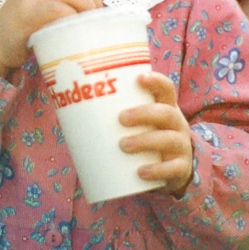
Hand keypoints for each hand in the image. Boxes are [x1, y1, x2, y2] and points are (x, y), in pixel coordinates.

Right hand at [0, 0, 104, 77]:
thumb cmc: (24, 28)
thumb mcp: (42, 5)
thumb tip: (96, 1)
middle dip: (93, 1)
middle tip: (95, 18)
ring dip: (87, 10)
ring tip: (87, 24)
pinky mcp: (27, 16)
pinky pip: (59, 11)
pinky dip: (72, 19)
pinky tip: (73, 29)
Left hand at [118, 71, 192, 197]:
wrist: (172, 170)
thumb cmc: (146, 138)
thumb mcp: (139, 124)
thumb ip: (115, 115)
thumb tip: (67, 110)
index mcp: (166, 107)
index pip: (166, 88)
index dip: (156, 81)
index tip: (139, 78)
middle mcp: (177, 124)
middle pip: (166, 113)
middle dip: (143, 114)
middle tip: (121, 118)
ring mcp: (181, 146)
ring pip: (168, 140)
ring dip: (145, 141)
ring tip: (123, 145)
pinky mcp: (181, 168)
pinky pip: (172, 168)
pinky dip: (156, 170)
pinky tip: (140, 172)